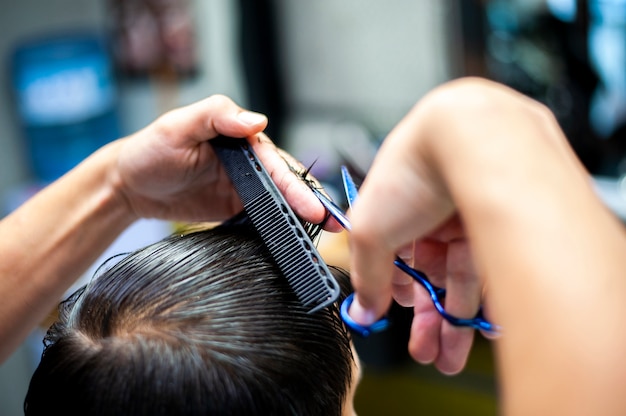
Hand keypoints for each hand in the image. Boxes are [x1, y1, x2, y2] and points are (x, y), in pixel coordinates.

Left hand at [114, 95, 333, 226]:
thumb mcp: (178, 125)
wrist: (130, 186)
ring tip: (328, 235)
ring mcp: (245, 190)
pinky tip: (296, 242)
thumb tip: (258, 121)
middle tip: (336, 223)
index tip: (313, 207)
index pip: (276, 163)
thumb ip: (216, 116)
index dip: (296, 186)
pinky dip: (282, 230)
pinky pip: (263, 220)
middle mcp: (249, 165)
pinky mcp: (237, 210)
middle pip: (287, 184)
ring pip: (281, 203)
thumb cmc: (151, 149)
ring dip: (303, 218)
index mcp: (242, 140)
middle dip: (313, 203)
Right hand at [346, 78, 542, 373]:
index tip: (392, 317)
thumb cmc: (414, 168)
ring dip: (452, 320)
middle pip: (428, 275)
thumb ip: (367, 274)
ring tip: (449, 356)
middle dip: (424, 319)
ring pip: (459, 279)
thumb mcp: (371, 230)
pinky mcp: (498, 225)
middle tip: (426, 352)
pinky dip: (483, 300)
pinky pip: (489, 271)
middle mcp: (432, 214)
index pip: (393, 259)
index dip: (391, 292)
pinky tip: (477, 330)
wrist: (469, 137)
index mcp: (396, 209)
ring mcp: (466, 219)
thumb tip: (362, 309)